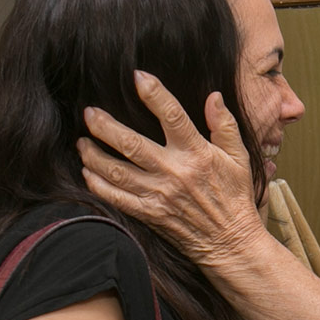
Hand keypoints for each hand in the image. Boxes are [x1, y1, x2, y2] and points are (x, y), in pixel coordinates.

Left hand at [79, 71, 268, 266]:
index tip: (138, 76)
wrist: (231, 242)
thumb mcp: (238, 157)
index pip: (173, 116)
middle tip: (89, 113)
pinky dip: (99, 185)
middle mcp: (174, 172)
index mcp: (197, 153)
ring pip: (117, 171)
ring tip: (81, 142)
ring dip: (94, 155)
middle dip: (105, 126)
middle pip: (131, 144)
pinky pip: (117, 198)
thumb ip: (224, 125)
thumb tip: (213, 96)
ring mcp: (159, 194)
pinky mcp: (150, 214)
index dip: (154, 94)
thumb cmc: (236, 197)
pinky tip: (87, 173)